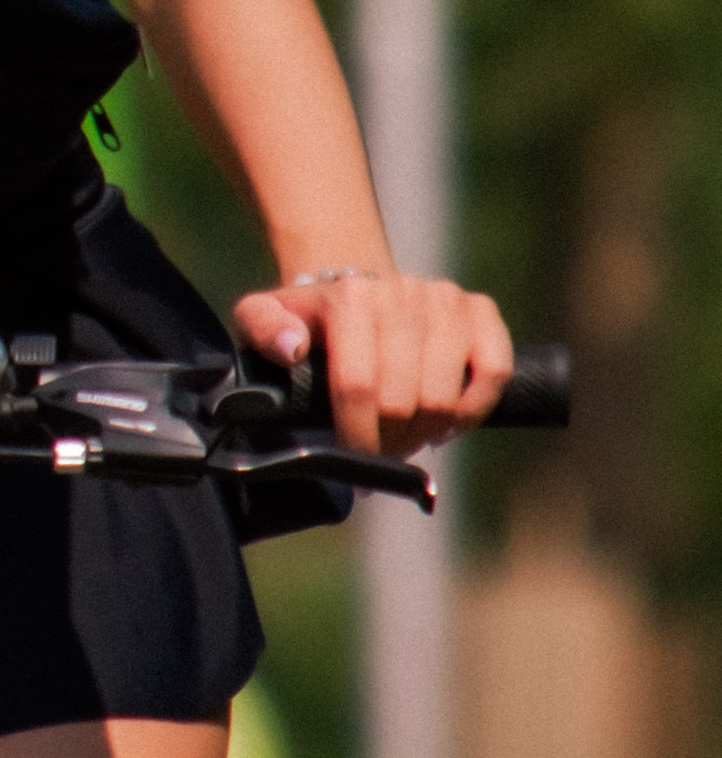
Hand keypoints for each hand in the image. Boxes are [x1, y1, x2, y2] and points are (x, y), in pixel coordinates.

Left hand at [233, 270, 513, 457]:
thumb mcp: (264, 316)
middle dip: (390, 442)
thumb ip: (262, 328)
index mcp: (350, 297)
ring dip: (427, 432)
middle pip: (404, 400)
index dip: (359, 438)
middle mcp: (402, 291)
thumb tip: (291, 349)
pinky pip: (494, 371)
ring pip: (446, 395)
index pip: (359, 387)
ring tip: (407, 439)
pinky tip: (448, 422)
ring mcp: (445, 298)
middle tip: (379, 454)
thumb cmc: (309, 319)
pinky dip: (474, 410)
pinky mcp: (480, 308)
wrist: (357, 291)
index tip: (354, 467)